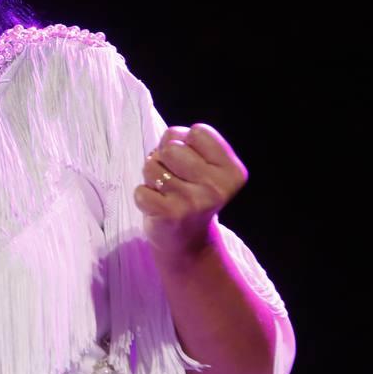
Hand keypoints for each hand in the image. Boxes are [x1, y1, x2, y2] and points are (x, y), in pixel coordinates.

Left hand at [134, 123, 247, 257]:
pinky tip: (158, 207)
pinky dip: (143, 196)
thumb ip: (188, 144)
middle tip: (174, 180)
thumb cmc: (190, 192)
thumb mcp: (202, 166)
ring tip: (166, 193)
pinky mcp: (171, 215)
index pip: (198, 131)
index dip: (185, 142)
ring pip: (152, 166)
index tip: (190, 164)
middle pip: (171, 146)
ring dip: (152, 178)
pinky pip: (140, 190)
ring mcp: (194, 202)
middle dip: (164, 158)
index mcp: (232, 171)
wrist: (188, 242)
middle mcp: (217, 187)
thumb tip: (168, 140)